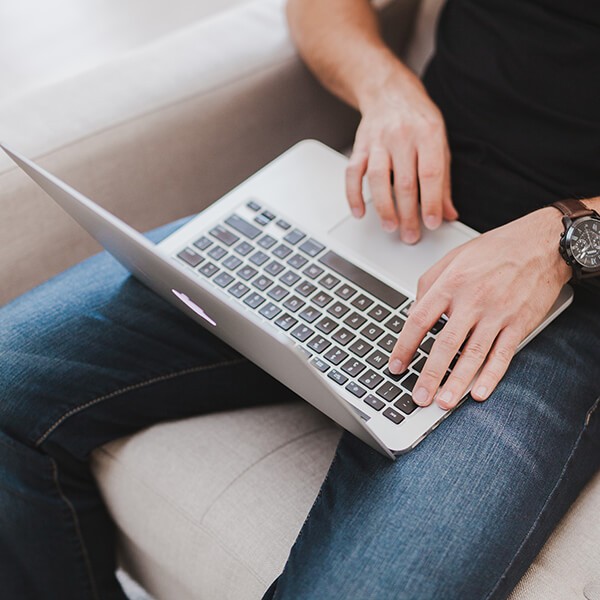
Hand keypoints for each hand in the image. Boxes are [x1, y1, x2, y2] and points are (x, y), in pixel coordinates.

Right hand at [346, 65, 457, 243]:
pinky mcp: (359, 146)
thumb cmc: (417, 119)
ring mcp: (377, 141)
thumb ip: (443, 180)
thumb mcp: (440, 143)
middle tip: (411, 235)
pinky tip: (360, 212)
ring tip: (390, 226)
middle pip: (404, 182)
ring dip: (384, 207)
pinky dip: (354, 195)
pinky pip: (352, 173)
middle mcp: (402, 136)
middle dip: (408, 214)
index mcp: (428, 134)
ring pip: (378, 179)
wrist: (388, 91)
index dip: (432, 202)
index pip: (430, 174)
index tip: (433, 223)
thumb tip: (448, 212)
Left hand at [388, 208, 571, 408]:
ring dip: (457, 382)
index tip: (396, 365)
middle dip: (429, 374)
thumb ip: (429, 284)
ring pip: (473, 354)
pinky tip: (479, 393)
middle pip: (445, 344)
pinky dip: (491, 376)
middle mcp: (472, 300)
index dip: (404, 346)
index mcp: (451, 283)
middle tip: (418, 396)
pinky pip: (502, 355)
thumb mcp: (453, 257)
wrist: (542, 243)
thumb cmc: (495, 249)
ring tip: (443, 402)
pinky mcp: (519, 323)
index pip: (419, 319)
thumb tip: (413, 312)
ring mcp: (497, 314)